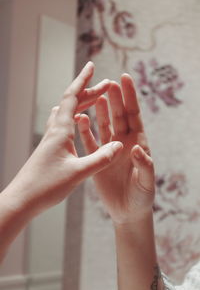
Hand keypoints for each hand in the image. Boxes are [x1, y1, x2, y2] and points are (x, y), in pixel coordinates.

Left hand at [3, 62, 122, 216]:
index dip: (82, 80)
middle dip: (89, 91)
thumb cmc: (46, 187)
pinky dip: (74, 118)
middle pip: (71, 103)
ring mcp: (51, 140)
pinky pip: (63, 125)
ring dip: (81, 104)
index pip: (72, 97)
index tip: (91, 65)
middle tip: (105, 85)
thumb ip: (100, 159)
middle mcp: (54, 131)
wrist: (22, 200)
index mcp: (60, 131)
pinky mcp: (50, 149)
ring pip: (66, 113)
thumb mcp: (78, 173)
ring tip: (95, 100)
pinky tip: (78, 124)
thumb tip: (119, 145)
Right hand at [77, 74, 154, 223]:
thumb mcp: (146, 182)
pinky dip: (85, 131)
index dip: (130, 97)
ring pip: (104, 125)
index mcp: (138, 143)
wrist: (127, 211)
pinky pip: (90, 142)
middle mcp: (124, 143)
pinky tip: (81, 119)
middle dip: (115, 99)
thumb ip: (145, 165)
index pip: (135, 115)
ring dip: (100, 111)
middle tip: (108, 83)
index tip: (125, 78)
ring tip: (95, 96)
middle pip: (119, 116)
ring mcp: (110, 149)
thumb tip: (138, 148)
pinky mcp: (98, 159)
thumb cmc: (142, 197)